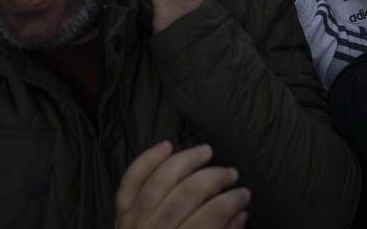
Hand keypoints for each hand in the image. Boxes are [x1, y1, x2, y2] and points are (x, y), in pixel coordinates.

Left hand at [115, 141, 248, 228]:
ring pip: (161, 181)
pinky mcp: (122, 212)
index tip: (244, 193)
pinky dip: (147, 160)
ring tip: (206, 151)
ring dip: (186, 161)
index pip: (211, 216)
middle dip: (215, 178)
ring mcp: (134, 220)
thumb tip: (240, 214)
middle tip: (231, 173)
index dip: (232, 201)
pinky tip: (166, 146)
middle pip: (187, 194)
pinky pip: (131, 180)